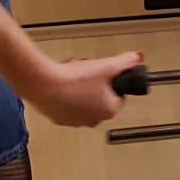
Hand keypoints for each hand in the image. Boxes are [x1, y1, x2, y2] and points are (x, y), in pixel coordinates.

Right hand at [27, 50, 141, 126]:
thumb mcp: (107, 65)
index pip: (120, 95)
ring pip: (84, 100)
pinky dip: (67, 94)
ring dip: (82, 88)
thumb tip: (136, 58)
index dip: (114, 81)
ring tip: (75, 75)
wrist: (44, 85)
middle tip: (90, 72)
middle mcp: (93, 120)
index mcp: (109, 110)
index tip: (106, 73)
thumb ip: (126, 61)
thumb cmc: (74, 80)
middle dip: (97, 83)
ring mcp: (74, 121)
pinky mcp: (58, 118)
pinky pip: (67, 104)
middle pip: (102, 97)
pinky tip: (63, 82)